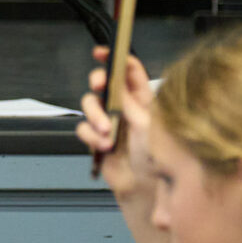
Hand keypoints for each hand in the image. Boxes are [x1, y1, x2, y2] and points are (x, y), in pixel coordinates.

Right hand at [79, 45, 153, 196]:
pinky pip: (84, 128)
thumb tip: (117, 81)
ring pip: (90, 105)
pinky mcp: (97, 137)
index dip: (116, 58)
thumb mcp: (146, 125)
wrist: (144, 189)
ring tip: (106, 131)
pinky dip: (91, 136)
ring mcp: (110, 121)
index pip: (129, 70)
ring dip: (95, 117)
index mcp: (143, 99)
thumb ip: (128, 102)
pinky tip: (103, 145)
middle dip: (99, 83)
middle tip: (100, 86)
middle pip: (105, 83)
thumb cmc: (157, 160)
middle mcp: (125, 107)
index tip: (104, 52)